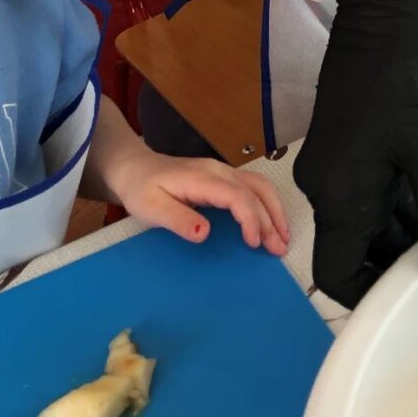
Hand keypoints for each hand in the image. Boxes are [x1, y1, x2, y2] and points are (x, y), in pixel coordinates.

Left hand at [107, 148, 290, 255]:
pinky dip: (267, 205)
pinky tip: (271, 222)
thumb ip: (178, 220)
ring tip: (283, 237)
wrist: (134, 168)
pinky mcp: (223, 177)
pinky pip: (253, 187)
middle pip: (256, 190)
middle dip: (271, 220)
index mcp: (202, 178)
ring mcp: (223, 171)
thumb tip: (205, 232)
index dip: (251, 219)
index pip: (237, 196)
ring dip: (275, 211)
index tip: (254, 243)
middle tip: (278, 249)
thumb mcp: (151, 208)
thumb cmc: (141, 189)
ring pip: (260, 186)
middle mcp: (218, 170)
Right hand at [295, 0, 417, 306]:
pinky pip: (385, 181)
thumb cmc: (413, 77)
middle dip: (413, 256)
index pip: (339, 274)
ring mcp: (344, 156)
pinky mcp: (359, 135)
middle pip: (363, 243)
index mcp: (339, 195)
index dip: (375, 295)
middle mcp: (331, 182)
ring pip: (379, 211)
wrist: (390, 0)